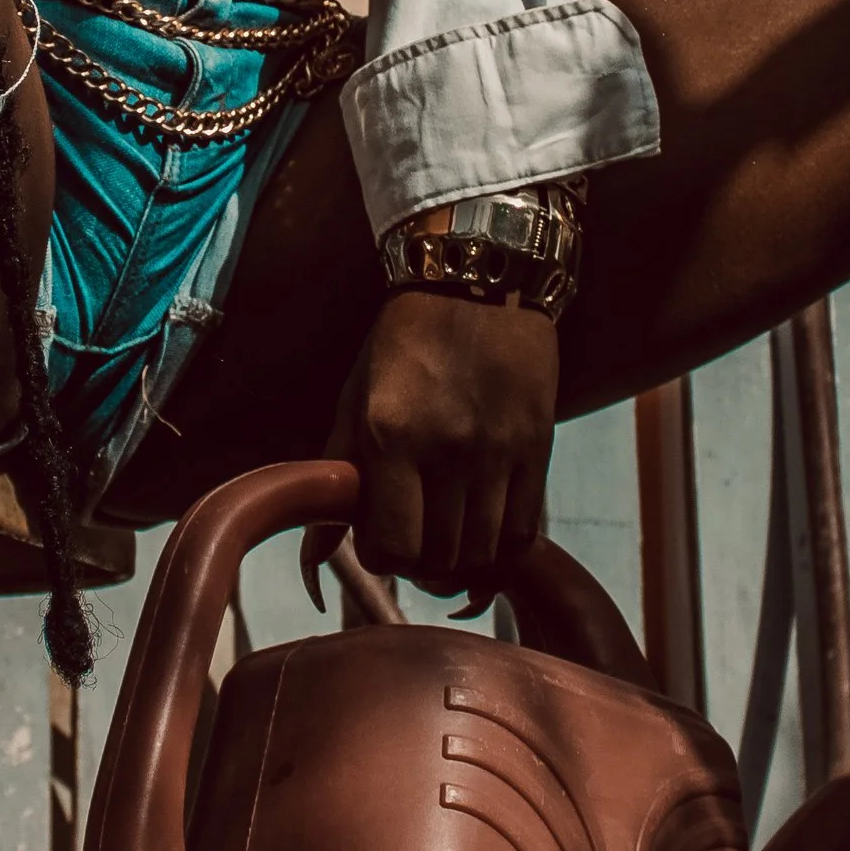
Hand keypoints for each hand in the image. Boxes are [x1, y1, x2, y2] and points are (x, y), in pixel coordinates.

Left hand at [308, 287, 562, 596]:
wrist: (478, 282)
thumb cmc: (403, 342)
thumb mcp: (354, 398)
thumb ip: (336, 476)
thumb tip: (313, 558)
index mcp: (391, 435)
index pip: (390, 548)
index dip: (382, 559)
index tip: (382, 541)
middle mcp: (447, 449)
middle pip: (438, 559)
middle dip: (421, 569)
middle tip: (416, 550)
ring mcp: (498, 452)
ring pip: (483, 555)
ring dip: (462, 566)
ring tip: (449, 547)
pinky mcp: (537, 449)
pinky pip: (525, 533)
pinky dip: (503, 555)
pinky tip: (486, 541)